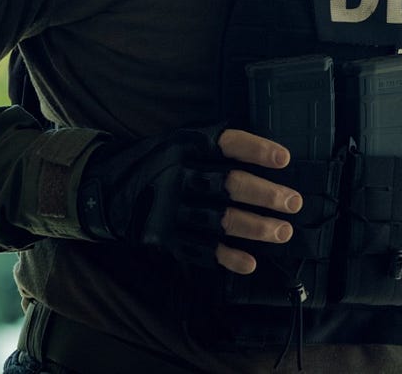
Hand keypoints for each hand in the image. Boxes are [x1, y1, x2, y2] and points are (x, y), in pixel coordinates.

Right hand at [76, 126, 303, 275]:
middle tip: (294, 202)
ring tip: (283, 232)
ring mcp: (169, 208)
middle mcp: (177, 174)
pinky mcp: (164, 237)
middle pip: (227, 184)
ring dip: (256, 228)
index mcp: (185, 145)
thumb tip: (270, 156)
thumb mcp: (180, 140)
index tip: (285, 159)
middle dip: (265, 195)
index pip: (227, 143)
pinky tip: (250, 263)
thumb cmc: (159, 162)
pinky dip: (227, 258)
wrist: (107, 191)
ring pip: (219, 220)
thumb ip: (215, 145)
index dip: (256, 150)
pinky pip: (201, 250)